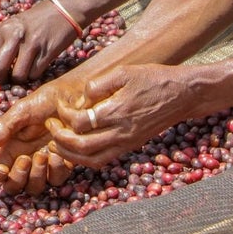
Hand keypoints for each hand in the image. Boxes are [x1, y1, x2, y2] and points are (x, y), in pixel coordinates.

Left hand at [0, 0, 84, 84]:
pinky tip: (36, 68)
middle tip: (7, 82)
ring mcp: (32, 44)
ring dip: (21, 79)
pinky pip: (35, 74)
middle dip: (1, 80)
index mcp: (5, 29)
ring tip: (24, 74)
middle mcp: (15, 36)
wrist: (64, 10)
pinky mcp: (47, 52)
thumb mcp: (17, 25)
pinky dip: (34, 76)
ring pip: (18, 75)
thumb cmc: (38, 19)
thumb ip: (6, 42)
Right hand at [0, 79, 87, 195]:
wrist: (78, 97)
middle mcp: (26, 158)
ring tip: (43, 154)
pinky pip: (56, 179)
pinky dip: (56, 170)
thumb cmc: (49, 99)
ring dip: (37, 176)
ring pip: (35, 187)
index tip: (2, 170)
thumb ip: (4, 126)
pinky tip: (58, 154)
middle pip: (14, 185)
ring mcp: (45, 164)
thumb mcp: (23, 109)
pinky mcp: (63, 165)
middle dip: (17, 178)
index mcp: (11, 146)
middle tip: (25, 159)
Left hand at [45, 64, 203, 170]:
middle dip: (59, 138)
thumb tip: (80, 99)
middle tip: (50, 126)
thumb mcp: (124, 72)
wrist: (182, 94)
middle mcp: (122, 132)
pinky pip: (103, 160)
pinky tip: (75, 149)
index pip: (80, 121)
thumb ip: (98, 85)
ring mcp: (127, 142)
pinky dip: (85, 159)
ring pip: (91, 159)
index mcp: (118, 111)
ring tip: (56, 142)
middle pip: (81, 146)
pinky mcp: (130, 146)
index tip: (59, 105)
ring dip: (69, 153)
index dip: (63, 114)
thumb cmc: (152, 79)